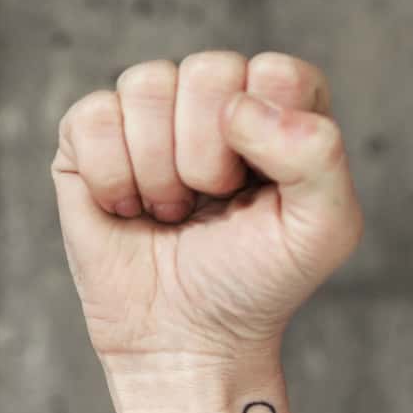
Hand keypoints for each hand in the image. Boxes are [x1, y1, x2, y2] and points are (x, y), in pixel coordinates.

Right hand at [51, 50, 363, 391]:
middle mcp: (214, 98)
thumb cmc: (256, 283)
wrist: (185, 341)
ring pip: (145, 83)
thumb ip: (319, 152)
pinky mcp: (89, 140)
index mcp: (278, 105)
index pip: (273, 71)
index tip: (261, 191)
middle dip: (207, 157)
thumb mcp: (323, 230)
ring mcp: (149, 115)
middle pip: (207, 70)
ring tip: (170, 211)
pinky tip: (127, 209)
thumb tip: (238, 107)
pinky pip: (92, 116)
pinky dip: (111, 177)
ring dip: (158, 169)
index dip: (264, 135)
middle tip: (209, 206)